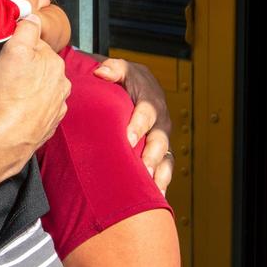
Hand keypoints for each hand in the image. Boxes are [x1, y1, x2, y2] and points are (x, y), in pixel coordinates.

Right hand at [0, 14, 69, 156]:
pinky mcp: (49, 125)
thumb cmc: (10, 91)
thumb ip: (27, 28)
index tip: (6, 58)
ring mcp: (57, 107)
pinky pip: (40, 112)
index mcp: (55, 64)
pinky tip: (17, 111)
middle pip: (42, 70)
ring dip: (30, 92)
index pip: (37, 47)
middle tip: (5, 77)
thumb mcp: (15, 49)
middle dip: (27, 71)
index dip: (19, 50)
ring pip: (43, 91)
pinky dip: (31, 111)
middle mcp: (62, 85)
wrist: (9, 134)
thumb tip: (33, 17)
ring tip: (10, 96)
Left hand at [93, 58, 173, 193]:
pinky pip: (163, 169)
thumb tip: (102, 72)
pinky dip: (160, 183)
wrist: (131, 87)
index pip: (148, 112)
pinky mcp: (157, 153)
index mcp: (149, 100)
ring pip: (165, 158)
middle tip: (143, 168)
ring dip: (158, 173)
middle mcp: (159, 122)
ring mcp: (159, 139)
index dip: (139, 124)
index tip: (129, 137)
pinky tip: (154, 197)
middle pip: (159, 140)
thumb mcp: (120, 69)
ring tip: (151, 189)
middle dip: (151, 154)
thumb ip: (113, 69)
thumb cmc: (123, 80)